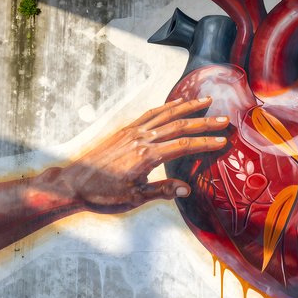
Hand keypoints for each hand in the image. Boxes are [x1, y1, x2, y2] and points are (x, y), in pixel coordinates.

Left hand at [32, 97, 228, 213]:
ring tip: (206, 100)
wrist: (72, 183)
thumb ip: (162, 191)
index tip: (223, 141)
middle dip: (204, 122)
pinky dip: (167, 107)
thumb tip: (187, 190)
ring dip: (188, 106)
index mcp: (147, 157)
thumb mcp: (134, 198)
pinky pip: (151, 114)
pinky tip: (177, 104)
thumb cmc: (103, 194)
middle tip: (225, 119)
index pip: (183, 146)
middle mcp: (142, 139)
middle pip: (179, 125)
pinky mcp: (125, 130)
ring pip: (166, 114)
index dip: (205, 143)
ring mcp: (133, 131)